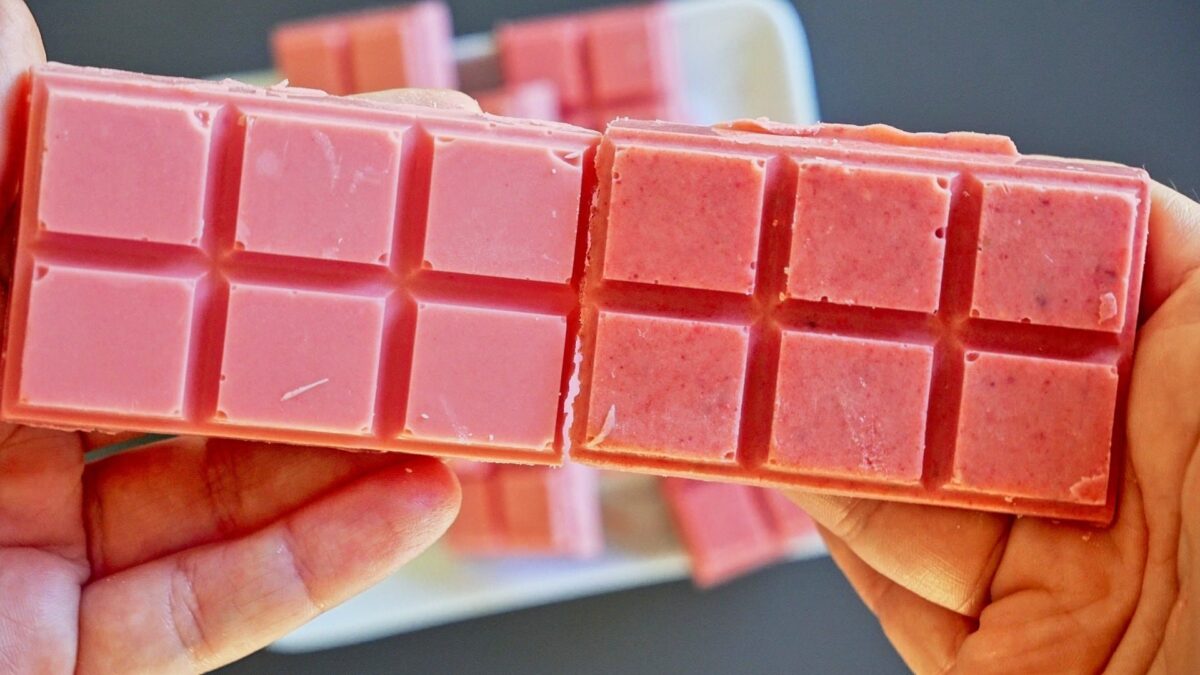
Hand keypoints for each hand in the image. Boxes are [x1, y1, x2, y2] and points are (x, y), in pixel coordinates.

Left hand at [0, 2, 463, 671]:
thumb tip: (4, 28)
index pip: (124, 257)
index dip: (237, 204)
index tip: (343, 157)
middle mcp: (1, 451)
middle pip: (201, 376)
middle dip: (332, 320)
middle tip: (444, 261)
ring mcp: (40, 564)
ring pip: (228, 498)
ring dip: (357, 450)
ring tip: (458, 391)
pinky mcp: (73, 662)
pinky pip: (211, 612)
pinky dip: (323, 558)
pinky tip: (417, 500)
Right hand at [789, 182, 1199, 672]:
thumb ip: (1162, 250)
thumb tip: (1084, 188)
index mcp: (1166, 397)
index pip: (1026, 290)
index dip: (936, 228)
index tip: (859, 176)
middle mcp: (1094, 481)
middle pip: (939, 375)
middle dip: (849, 307)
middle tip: (767, 240)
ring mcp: (1032, 568)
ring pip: (890, 465)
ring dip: (803, 399)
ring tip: (729, 321)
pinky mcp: (980, 652)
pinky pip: (875, 566)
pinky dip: (808, 501)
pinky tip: (752, 432)